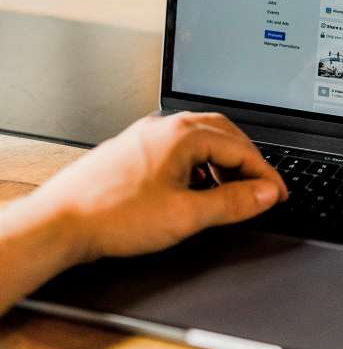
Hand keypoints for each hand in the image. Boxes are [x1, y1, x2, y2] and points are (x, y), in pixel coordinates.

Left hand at [29, 112, 287, 263]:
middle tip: (261, 188)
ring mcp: (147, 135)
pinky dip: (198, 165)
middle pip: (224, 135)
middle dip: (247, 162)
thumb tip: (265, 193)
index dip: (265, 175)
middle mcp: (165, 126)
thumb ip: (233, 202)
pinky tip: (194, 189)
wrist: (59, 222)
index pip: (242, 148)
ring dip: (222, 163)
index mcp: (183, 134)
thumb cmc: (112, 216)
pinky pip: (178, 148)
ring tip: (230, 192)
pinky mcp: (133, 149)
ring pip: (201, 140)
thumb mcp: (186, 215)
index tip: (277, 194)